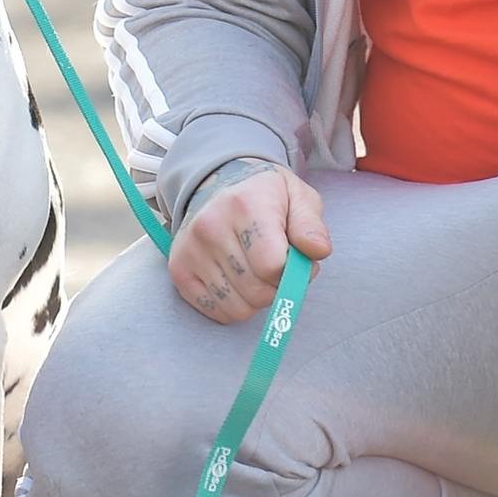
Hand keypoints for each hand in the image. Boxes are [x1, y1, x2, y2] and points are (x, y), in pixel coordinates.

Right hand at [167, 160, 331, 324]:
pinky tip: (237, 282)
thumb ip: (310, 225)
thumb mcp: (298, 197)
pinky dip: (233, 306)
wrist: (217, 184)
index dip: (292, 272)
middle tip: (276, 267)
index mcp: (245, 205)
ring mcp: (191, 251)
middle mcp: (210, 227)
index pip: (272, 265)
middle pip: (257, 291)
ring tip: (256, 273)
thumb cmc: (264, 196)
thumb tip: (318, 251)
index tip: (294, 260)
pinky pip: (216, 312)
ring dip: (255, 300)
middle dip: (276, 288)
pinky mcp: (179, 271)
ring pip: (238, 308)